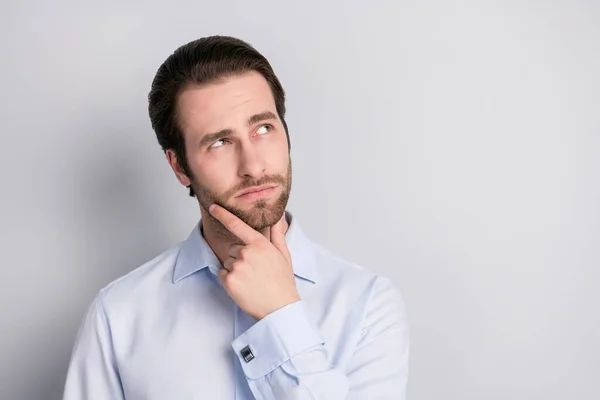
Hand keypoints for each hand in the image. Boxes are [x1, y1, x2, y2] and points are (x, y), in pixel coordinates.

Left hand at [209, 204, 300, 319]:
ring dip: (235, 269)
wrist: (279, 307)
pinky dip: (229, 280)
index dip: (223, 214)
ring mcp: (237, 267)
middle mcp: (247, 253)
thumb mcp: (284, 254)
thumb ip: (277, 233)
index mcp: (260, 244)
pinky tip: (244, 286)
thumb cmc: (282, 281)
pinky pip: (222, 274)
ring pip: (227, 262)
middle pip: (232, 249)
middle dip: (240, 257)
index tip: (213, 207)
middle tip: (255, 271)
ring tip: (251, 280)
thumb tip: (279, 217)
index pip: (237, 225)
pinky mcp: (229, 281)